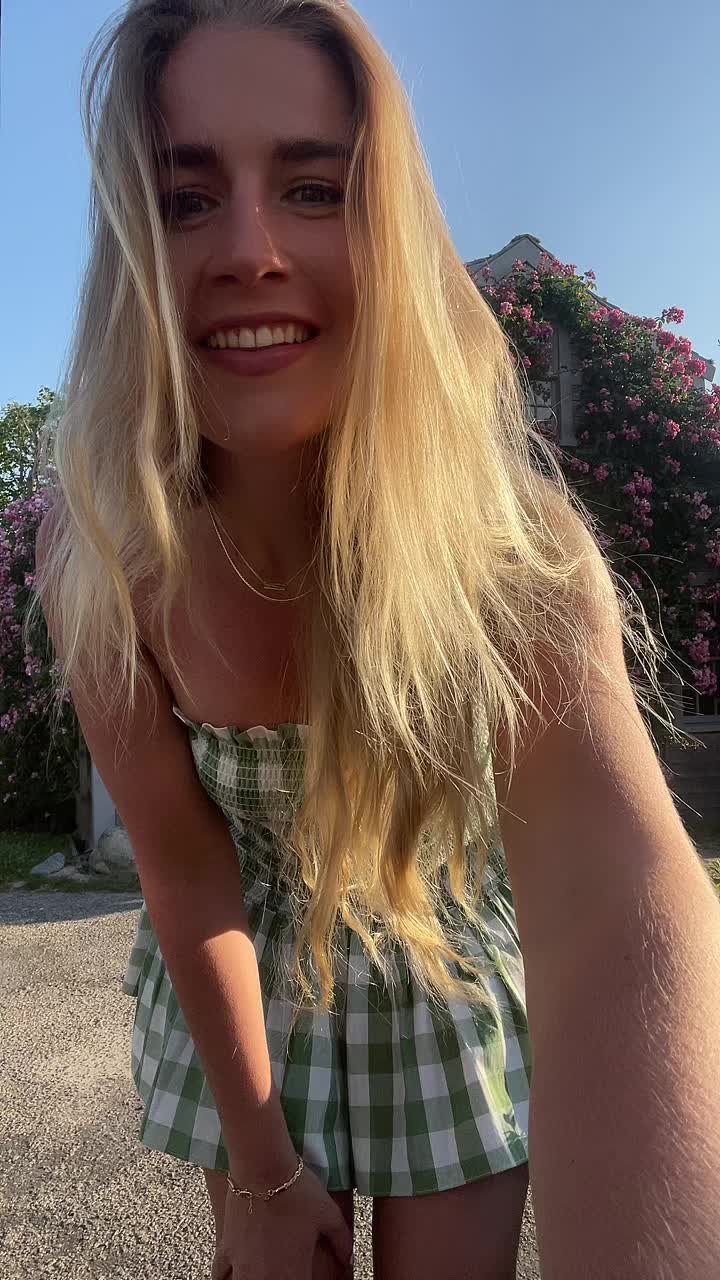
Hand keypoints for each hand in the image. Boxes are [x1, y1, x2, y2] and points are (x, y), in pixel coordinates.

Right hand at [212, 1163, 352, 1279]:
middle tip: (286, 1271)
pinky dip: (224, 1278)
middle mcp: (265, 1277)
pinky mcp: (226, 1249)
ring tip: (262, 1273)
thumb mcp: (329, 1214)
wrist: (264, 1168)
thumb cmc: (298, 1191)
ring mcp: (242, 1266)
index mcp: (293, 1273)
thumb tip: (349, 1258)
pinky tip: (231, 1276)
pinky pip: (219, 1275)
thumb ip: (342, 1241)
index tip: (306, 1276)